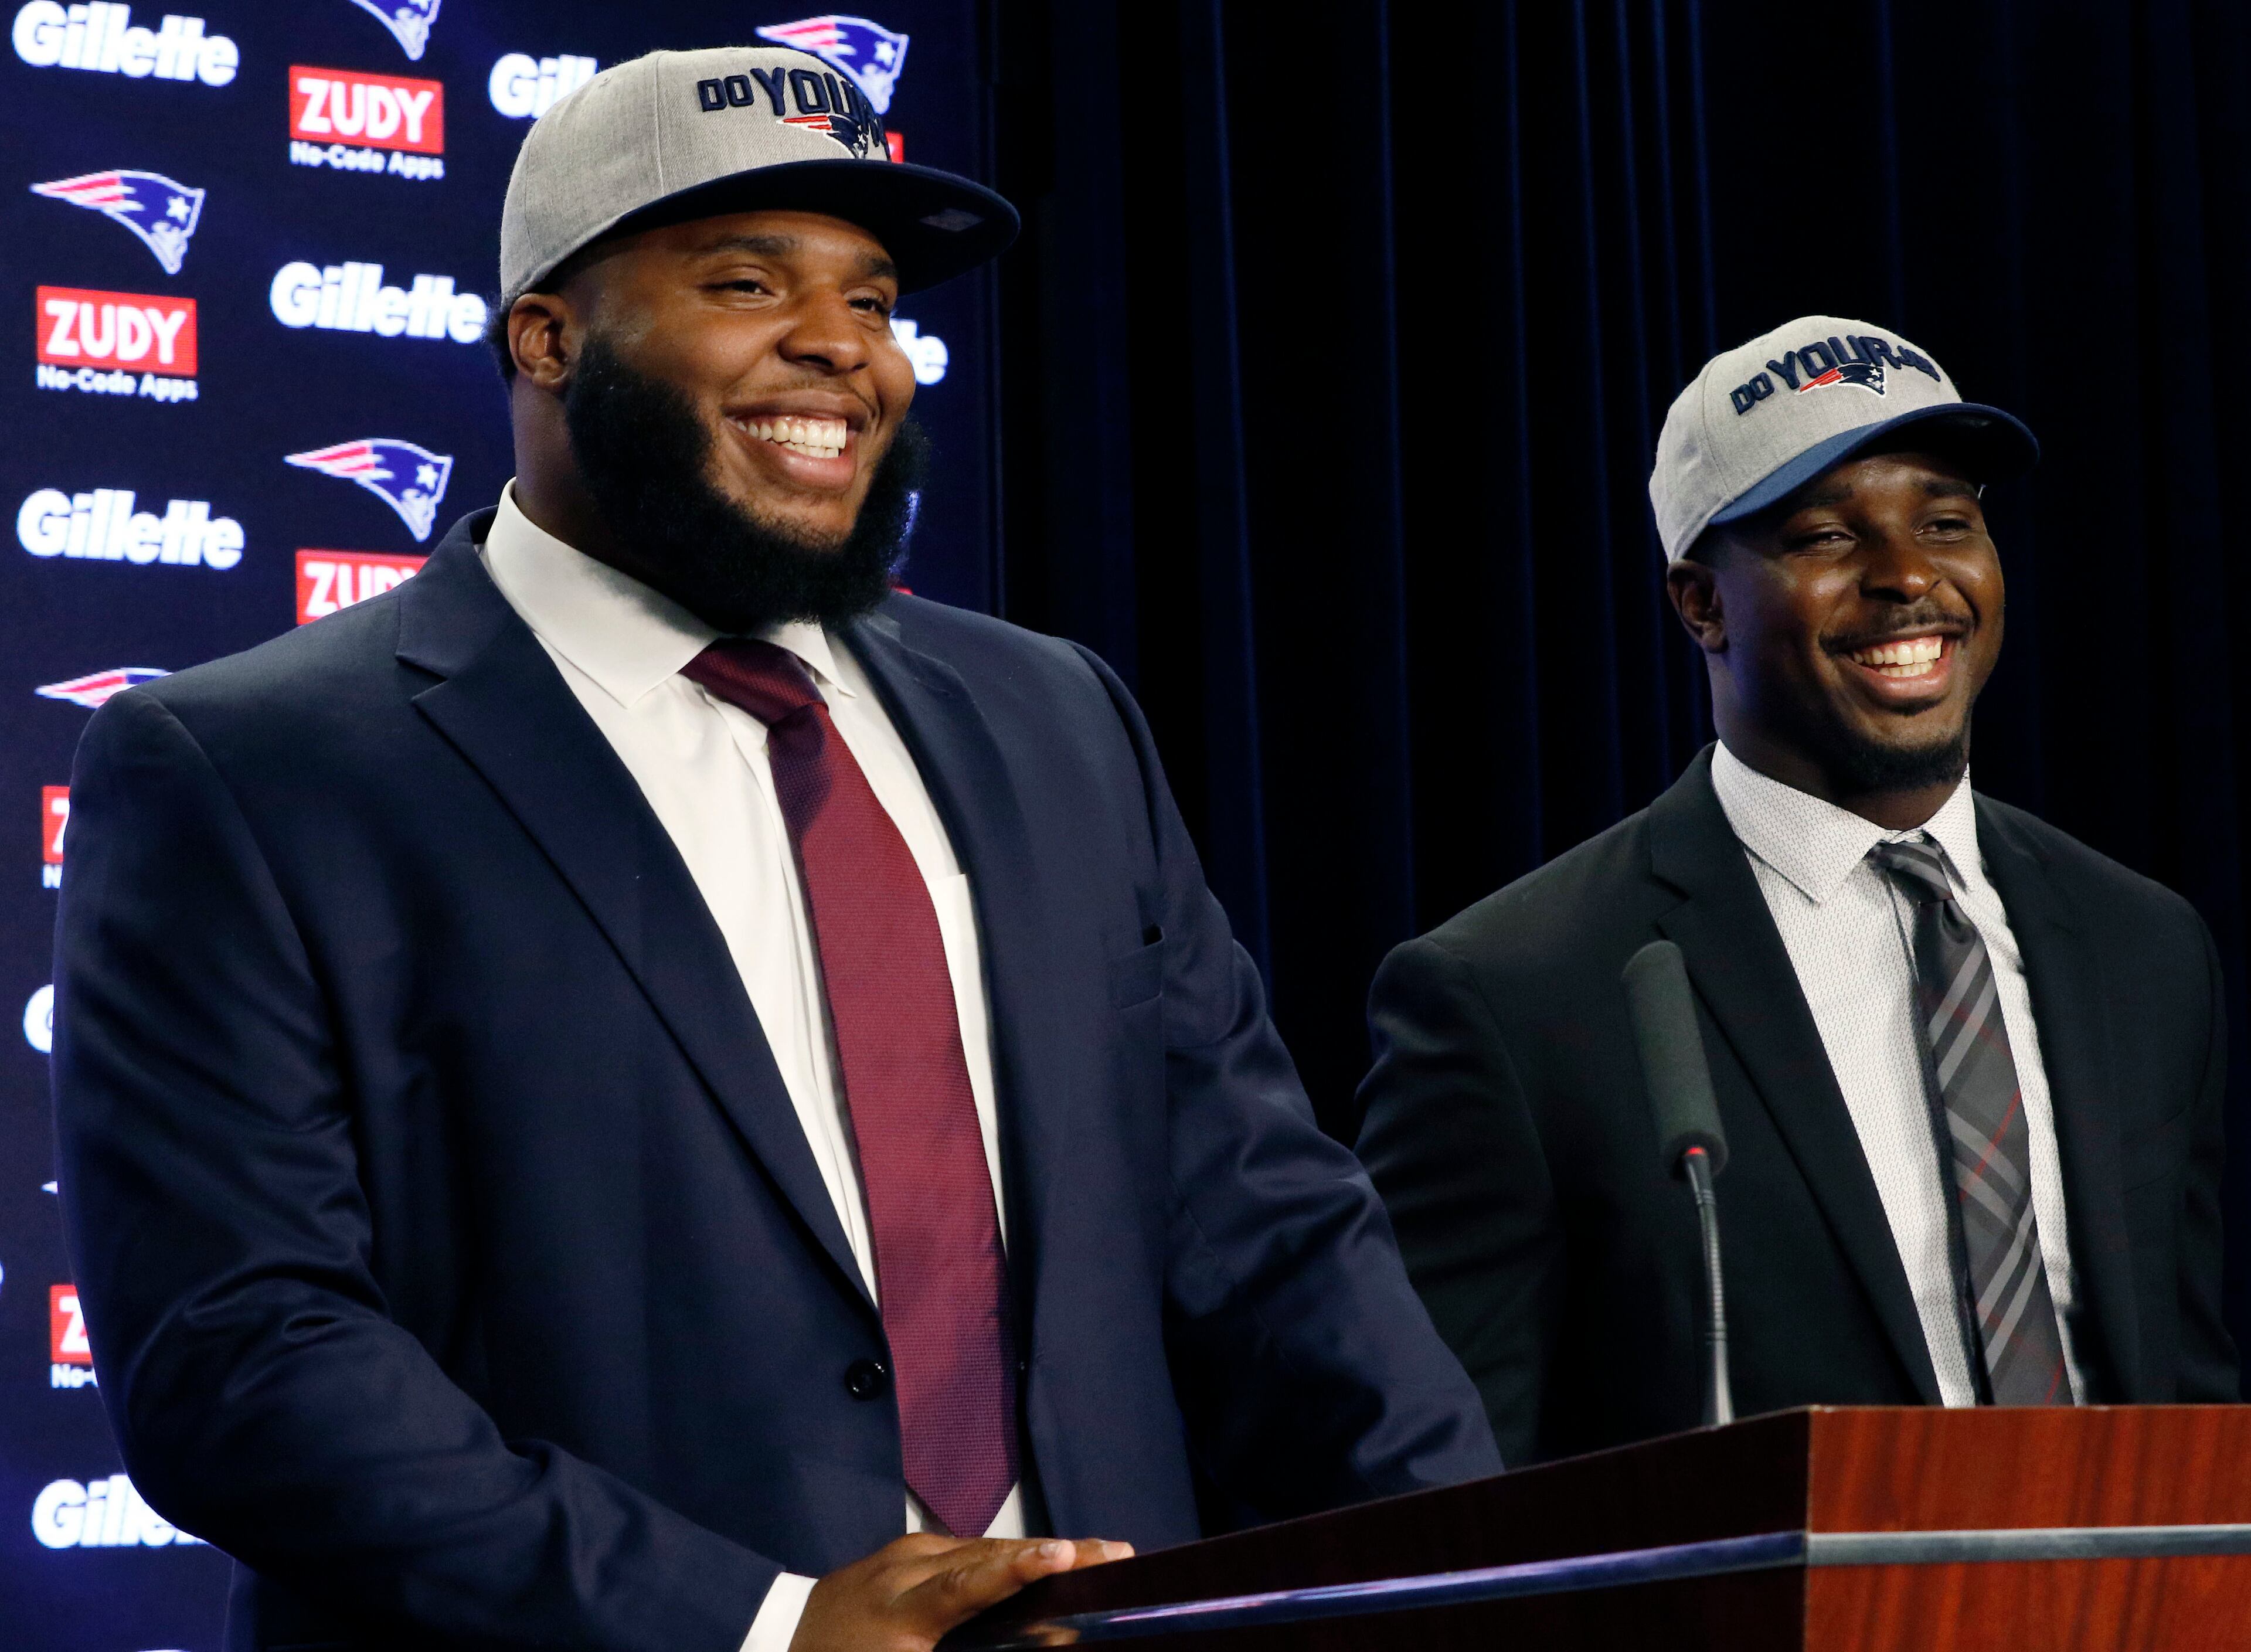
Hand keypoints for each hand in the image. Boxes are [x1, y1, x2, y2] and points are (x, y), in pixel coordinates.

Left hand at [789, 1533, 1132, 1651]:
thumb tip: (1046, 1640)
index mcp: (895, 1613)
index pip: (969, 1583)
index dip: (1019, 1568)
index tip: (1064, 1554)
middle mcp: (889, 1574)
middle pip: (981, 1555)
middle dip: (1049, 1551)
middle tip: (1109, 1550)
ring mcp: (880, 1562)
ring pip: (964, 1548)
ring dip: (1021, 1551)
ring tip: (1080, 1553)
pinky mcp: (875, 1561)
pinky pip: (937, 1552)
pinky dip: (980, 1557)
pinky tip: (1015, 1561)